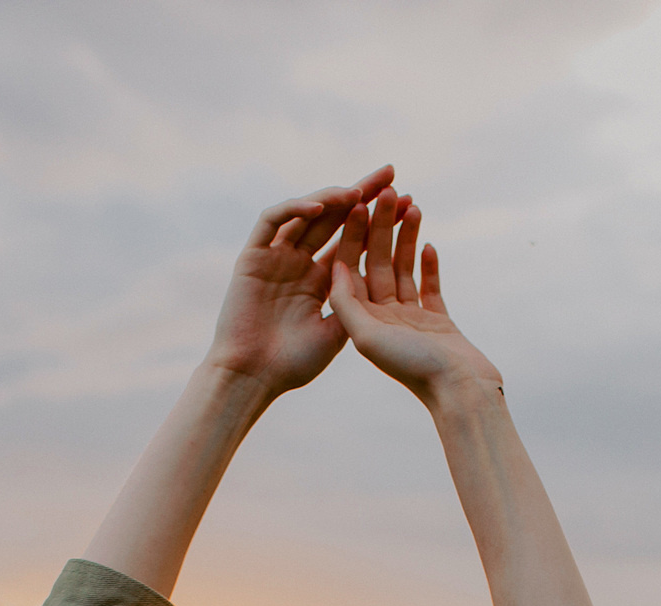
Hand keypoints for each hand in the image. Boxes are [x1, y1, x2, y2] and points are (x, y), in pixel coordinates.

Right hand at [203, 167, 390, 395]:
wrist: (252, 378)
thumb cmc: (292, 365)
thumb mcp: (336, 333)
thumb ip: (355, 304)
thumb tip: (388, 283)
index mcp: (321, 280)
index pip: (354, 240)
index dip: (379, 220)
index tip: (408, 204)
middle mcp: (300, 262)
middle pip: (335, 218)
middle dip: (362, 194)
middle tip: (390, 173)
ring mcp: (275, 257)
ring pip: (305, 214)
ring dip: (331, 198)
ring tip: (358, 191)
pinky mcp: (252, 256)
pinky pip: (272, 221)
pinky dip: (294, 210)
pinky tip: (319, 206)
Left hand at [326, 190, 502, 407]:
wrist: (461, 392)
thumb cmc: (414, 368)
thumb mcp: (369, 337)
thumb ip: (348, 302)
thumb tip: (335, 267)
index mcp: (363, 322)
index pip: (353, 268)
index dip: (354, 234)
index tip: (358, 202)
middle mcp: (383, 320)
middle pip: (378, 264)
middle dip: (382, 227)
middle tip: (387, 192)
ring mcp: (410, 321)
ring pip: (404, 271)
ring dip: (406, 238)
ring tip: (411, 206)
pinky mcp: (437, 323)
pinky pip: (429, 288)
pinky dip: (428, 266)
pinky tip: (428, 244)